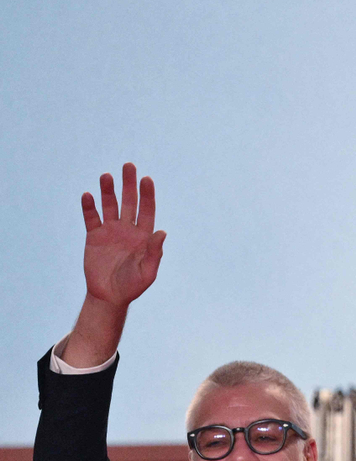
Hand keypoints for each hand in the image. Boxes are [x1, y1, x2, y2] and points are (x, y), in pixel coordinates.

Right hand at [82, 163, 165, 307]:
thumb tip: (162, 231)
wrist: (109, 295)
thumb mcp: (148, 270)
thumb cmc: (133, 285)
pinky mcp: (93, 236)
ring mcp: (110, 231)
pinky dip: (89, 207)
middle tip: (128, 165)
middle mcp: (128, 229)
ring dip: (108, 191)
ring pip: (109, 206)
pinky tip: (88, 195)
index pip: (147, 210)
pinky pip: (91, 218)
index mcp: (144, 235)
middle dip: (129, 184)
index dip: (147, 194)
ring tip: (106, 176)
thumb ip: (154, 251)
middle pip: (129, 202)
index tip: (146, 179)